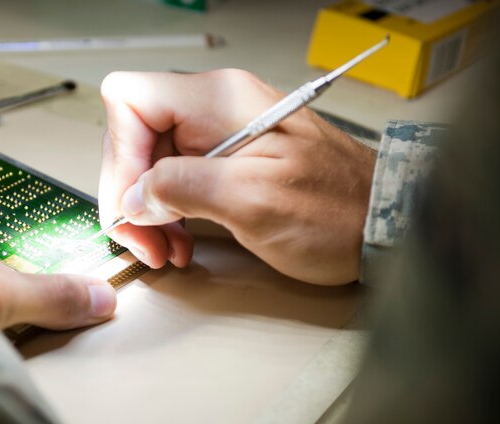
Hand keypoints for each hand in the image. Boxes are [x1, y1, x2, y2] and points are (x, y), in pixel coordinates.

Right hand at [99, 69, 376, 284]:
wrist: (379, 225)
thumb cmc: (336, 212)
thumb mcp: (253, 201)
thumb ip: (183, 189)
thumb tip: (135, 196)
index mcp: (219, 101)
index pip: (130, 100)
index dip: (120, 154)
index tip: (133, 201)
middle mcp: (216, 108)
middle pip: (135, 137)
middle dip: (131, 194)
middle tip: (144, 239)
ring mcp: (221, 133)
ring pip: (151, 163)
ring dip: (148, 210)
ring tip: (165, 248)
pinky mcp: (228, 160)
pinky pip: (176, 179)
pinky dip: (169, 213)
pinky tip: (180, 239)